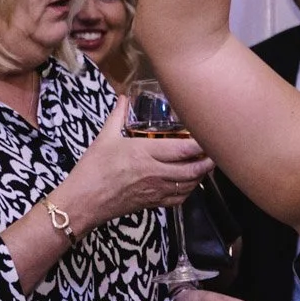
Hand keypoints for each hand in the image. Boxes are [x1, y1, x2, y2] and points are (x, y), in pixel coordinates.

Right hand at [56, 97, 215, 230]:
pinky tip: (190, 182)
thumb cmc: (93, 169)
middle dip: (208, 161)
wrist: (84, 201)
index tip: (209, 135)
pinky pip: (179, 199)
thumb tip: (124, 97)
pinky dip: (189, 190)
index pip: (183, 148)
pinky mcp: (153, 204)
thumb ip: (118, 116)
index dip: (201, 144)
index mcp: (145, 153)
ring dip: (201, 175)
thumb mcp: (104, 138)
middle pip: (193, 169)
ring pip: (189, 185)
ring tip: (206, 164)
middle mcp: (155, 172)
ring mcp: (156, 190)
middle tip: (216, 151)